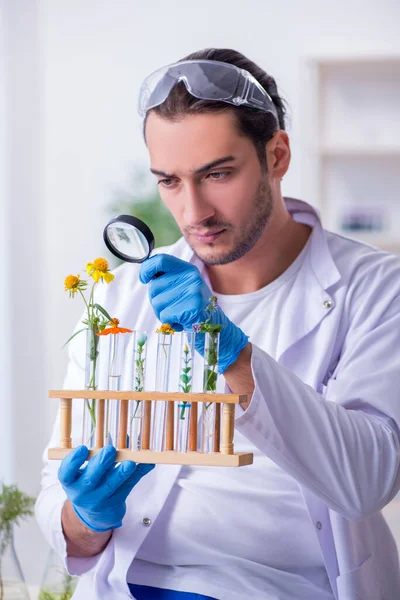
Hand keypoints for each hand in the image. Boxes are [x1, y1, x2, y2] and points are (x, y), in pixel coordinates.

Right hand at [58, 445, 153, 531]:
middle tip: (110, 450)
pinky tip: (148, 463)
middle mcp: (82, 493)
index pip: (66, 473)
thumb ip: (96, 454)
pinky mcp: (117, 502)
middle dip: (101, 464)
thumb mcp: (84, 471)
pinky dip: (139, 473)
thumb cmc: (89, 482)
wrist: (95, 513)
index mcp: (71, 481)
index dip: (73, 461)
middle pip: (90, 480)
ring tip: (130, 463)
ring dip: (121, 473)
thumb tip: (120, 434)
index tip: (82, 448)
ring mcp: (100, 500)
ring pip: (111, 486)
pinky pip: (129, 486)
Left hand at [139, 254, 248, 372]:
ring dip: (163, 314)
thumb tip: (146, 276)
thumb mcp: (185, 288)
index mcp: (188, 270)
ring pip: (157, 303)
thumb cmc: (195, 310)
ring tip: (179, 315)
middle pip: (154, 287)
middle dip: (157, 301)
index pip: (161, 260)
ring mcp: (193, 292)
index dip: (147, 268)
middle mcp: (191, 277)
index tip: (144, 278)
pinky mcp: (192, 307)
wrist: (218, 329)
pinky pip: (165, 315)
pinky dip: (170, 323)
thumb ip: (169, 280)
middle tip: (173, 308)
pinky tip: (183, 322)